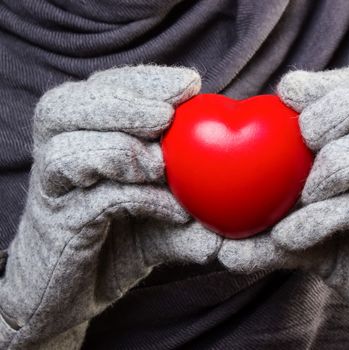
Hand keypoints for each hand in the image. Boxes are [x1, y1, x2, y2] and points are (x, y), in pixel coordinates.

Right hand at [0, 66, 220, 348]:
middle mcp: (56, 154)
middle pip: (65, 104)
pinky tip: (172, 208)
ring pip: (65, 148)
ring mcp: (51, 190)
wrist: (73, 294)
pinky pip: (92, 200)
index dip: (144, 80)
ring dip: (121, 149)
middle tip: (167, 115)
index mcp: (81, 135)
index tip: (190, 84)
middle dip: (123, 103)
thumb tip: (241, 197)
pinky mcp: (55, 227)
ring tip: (162, 164)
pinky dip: (136, 198)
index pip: (103, 87)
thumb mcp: (162, 215)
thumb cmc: (120, 241)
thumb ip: (193, 201)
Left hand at [219, 65, 348, 348]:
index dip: (329, 82)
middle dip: (340, 108)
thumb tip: (211, 227)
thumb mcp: (306, 217)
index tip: (287, 94)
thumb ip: (267, 211)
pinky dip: (323, 217)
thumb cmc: (348, 242)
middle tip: (304, 133)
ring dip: (334, 166)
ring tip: (303, 193)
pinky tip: (289, 236)